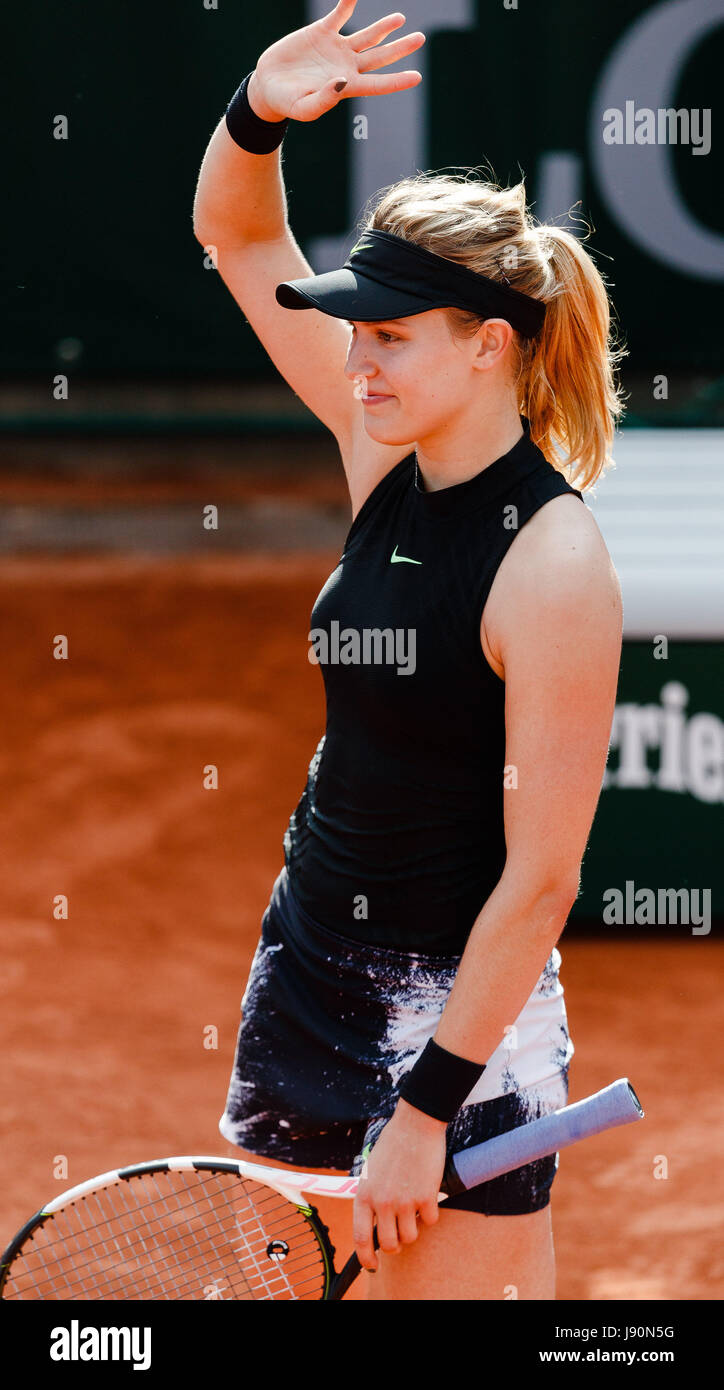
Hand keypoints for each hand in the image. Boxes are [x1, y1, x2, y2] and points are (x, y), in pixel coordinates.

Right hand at [248, 0, 424, 123]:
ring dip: (383, 27)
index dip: (397, 80)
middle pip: (380, 56)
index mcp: (346, 86)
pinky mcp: (322, 32)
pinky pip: (339, 14)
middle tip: (421, 39)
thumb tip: (343, 81)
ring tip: (400, 18)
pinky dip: (348, 3)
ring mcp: (336, 48)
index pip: (378, 84)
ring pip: (366, 36)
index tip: (417, 76)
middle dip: (400, 48)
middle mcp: (346, 66)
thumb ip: (324, 99)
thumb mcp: (304, 108)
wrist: (268, 86)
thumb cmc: (287, 104)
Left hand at [353, 1098, 445, 1272]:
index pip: (361, 1237)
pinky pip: (430, 1220)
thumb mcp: (371, 1171)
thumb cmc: (393, 1144)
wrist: (415, 1125)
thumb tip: (375, 1222)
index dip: (366, 1257)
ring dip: (414, 1227)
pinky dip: (431, 1212)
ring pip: (410, 1237)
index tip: (372, 1265)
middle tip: (400, 1235)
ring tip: (414, 1208)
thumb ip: (372, 1196)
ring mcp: (404, 1201)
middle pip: (389, 1245)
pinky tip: (428, 1194)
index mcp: (364, 1195)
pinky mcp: (426, 1197)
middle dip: (396, 1245)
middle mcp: (382, 1202)